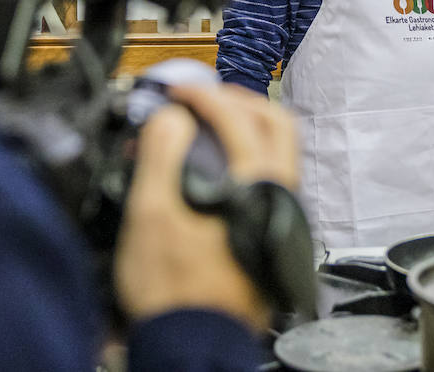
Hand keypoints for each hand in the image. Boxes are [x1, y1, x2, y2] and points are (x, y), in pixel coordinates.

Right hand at [114, 83, 298, 330]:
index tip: (176, 93)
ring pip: (277, 149)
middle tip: (201, 98)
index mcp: (255, 186)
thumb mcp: (152, 214)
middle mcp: (280, 195)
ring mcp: (281, 213)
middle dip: (236, 100)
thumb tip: (172, 117)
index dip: (202, 95)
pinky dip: (245, 154)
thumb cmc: (174, 290)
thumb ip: (162, 155)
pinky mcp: (272, 228)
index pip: (237, 117)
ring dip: (244, 126)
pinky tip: (213, 165)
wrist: (192, 340)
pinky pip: (269, 174)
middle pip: (275, 122)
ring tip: (206, 125)